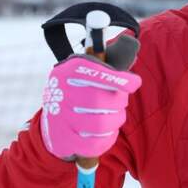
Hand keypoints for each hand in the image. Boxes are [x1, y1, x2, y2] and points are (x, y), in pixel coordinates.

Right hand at [39, 34, 141, 160]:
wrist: (54, 124)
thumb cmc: (83, 92)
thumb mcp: (91, 71)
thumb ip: (112, 59)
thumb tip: (132, 43)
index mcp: (70, 70)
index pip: (96, 73)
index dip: (119, 79)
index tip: (134, 83)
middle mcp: (61, 92)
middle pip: (101, 100)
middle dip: (118, 102)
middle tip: (119, 102)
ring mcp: (59, 118)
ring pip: (101, 124)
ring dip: (114, 121)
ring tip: (112, 117)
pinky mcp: (63, 140)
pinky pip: (95, 144)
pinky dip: (105, 140)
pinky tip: (104, 134)